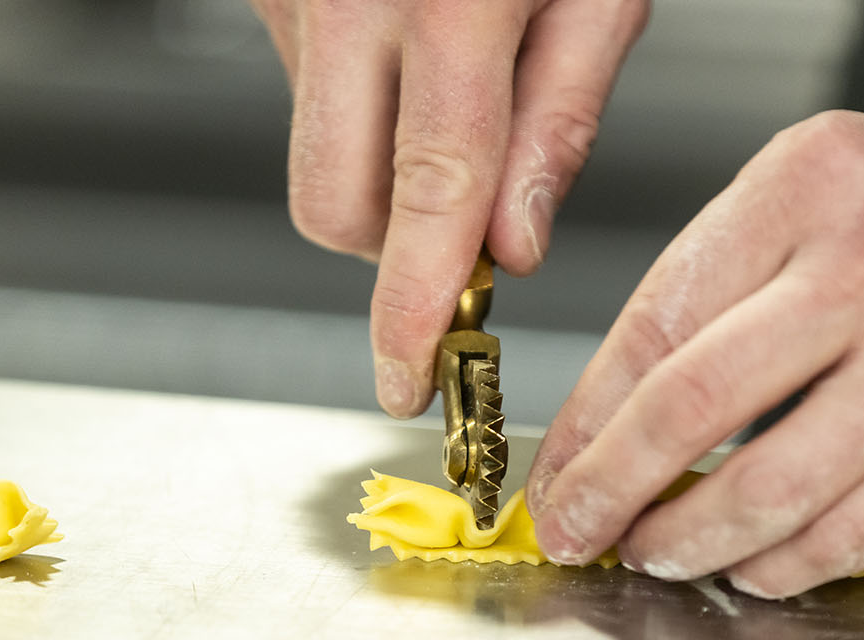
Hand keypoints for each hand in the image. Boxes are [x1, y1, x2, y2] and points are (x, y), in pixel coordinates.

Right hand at [250, 0, 649, 415]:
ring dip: (378, 172)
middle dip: (393, 248)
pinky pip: (304, 99)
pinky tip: (407, 52)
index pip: (430, 193)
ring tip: (444, 91)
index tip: (409, 378)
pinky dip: (358, 111)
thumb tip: (513, 252)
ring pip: (314, 159)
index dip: (417, 306)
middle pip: (335, 206)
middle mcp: (350, 1)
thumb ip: (560, 122)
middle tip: (459, 213)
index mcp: (450, 1)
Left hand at [528, 110, 863, 596]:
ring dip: (685, 541)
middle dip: (608, 488)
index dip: (586, 414)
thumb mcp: (832, 186)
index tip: (554, 467)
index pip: (657, 318)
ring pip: (765, 488)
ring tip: (650, 552)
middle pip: (691, 406)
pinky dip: (778, 566)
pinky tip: (744, 566)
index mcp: (809, 185)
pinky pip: (847, 533)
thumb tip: (622, 400)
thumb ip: (729, 271)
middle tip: (570, 530)